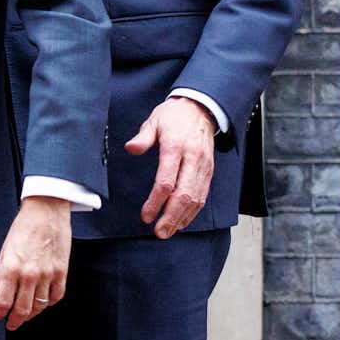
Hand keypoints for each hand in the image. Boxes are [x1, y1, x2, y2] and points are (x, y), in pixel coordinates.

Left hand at [0, 196, 70, 330]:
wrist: (46, 211)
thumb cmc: (23, 228)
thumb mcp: (5, 251)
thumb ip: (0, 276)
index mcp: (11, 268)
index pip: (3, 302)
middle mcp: (29, 274)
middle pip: (22, 309)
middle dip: (15, 321)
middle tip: (11, 324)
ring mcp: (48, 274)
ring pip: (40, 306)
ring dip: (31, 314)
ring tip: (26, 315)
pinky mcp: (62, 271)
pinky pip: (56, 296)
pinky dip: (49, 303)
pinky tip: (43, 302)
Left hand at [124, 96, 217, 239]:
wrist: (201, 108)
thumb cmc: (174, 116)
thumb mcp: (154, 120)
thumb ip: (143, 137)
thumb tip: (130, 148)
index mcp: (176, 146)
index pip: (166, 181)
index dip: (155, 202)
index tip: (145, 215)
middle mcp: (192, 158)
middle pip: (183, 195)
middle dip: (170, 217)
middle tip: (159, 232)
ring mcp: (203, 166)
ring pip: (195, 198)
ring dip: (182, 218)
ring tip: (168, 231)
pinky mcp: (209, 171)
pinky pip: (203, 195)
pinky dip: (193, 211)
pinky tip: (182, 221)